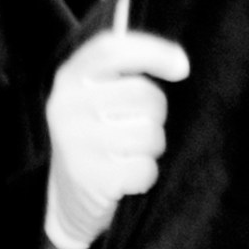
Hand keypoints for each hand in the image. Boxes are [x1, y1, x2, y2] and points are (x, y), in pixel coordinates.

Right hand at [43, 25, 189, 239]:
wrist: (68, 198)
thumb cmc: (96, 136)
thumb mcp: (96, 95)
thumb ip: (122, 68)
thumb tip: (170, 53)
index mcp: (69, 77)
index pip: (112, 50)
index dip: (153, 51)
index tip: (182, 66)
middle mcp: (67, 106)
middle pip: (143, 95)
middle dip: (156, 114)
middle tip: (140, 126)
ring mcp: (76, 143)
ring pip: (149, 133)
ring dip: (152, 147)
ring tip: (131, 152)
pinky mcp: (90, 178)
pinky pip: (145, 168)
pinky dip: (146, 174)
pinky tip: (127, 174)